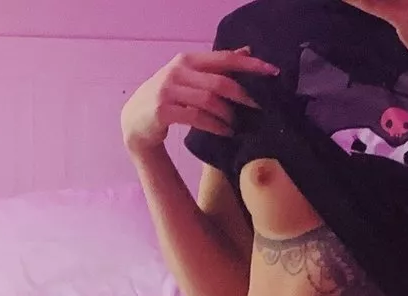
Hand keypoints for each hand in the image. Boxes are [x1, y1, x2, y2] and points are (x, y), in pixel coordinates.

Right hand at [121, 49, 279, 151]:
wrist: (135, 121)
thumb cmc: (168, 97)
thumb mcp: (189, 76)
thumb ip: (215, 66)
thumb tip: (246, 51)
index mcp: (187, 59)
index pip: (224, 58)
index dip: (250, 64)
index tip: (272, 72)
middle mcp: (177, 70)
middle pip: (220, 81)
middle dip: (243, 95)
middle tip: (259, 107)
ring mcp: (169, 89)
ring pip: (209, 100)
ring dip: (228, 115)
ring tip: (237, 125)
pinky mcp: (164, 110)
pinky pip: (197, 117)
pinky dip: (215, 126)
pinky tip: (226, 132)